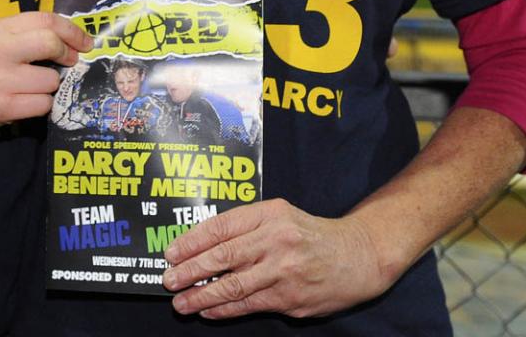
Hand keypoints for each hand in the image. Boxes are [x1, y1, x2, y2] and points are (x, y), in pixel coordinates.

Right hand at [0, 12, 92, 131]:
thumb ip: (26, 32)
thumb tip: (71, 37)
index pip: (45, 20)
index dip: (71, 30)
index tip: (84, 41)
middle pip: (51, 44)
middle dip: (68, 54)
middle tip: (70, 60)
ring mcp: (1, 81)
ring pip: (51, 80)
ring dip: (50, 84)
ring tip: (34, 85)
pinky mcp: (5, 108)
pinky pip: (43, 105)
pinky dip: (42, 104)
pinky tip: (28, 100)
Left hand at [162, 199, 387, 319]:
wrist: (357, 255)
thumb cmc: (308, 234)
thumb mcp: (278, 216)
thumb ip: (245, 227)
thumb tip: (202, 246)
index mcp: (268, 214)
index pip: (221, 227)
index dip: (191, 241)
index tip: (170, 252)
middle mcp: (275, 239)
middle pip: (223, 256)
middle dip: (189, 270)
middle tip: (168, 280)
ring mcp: (283, 270)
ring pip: (233, 285)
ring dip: (202, 296)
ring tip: (181, 303)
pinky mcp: (291, 297)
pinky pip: (249, 304)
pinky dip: (224, 309)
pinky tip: (208, 310)